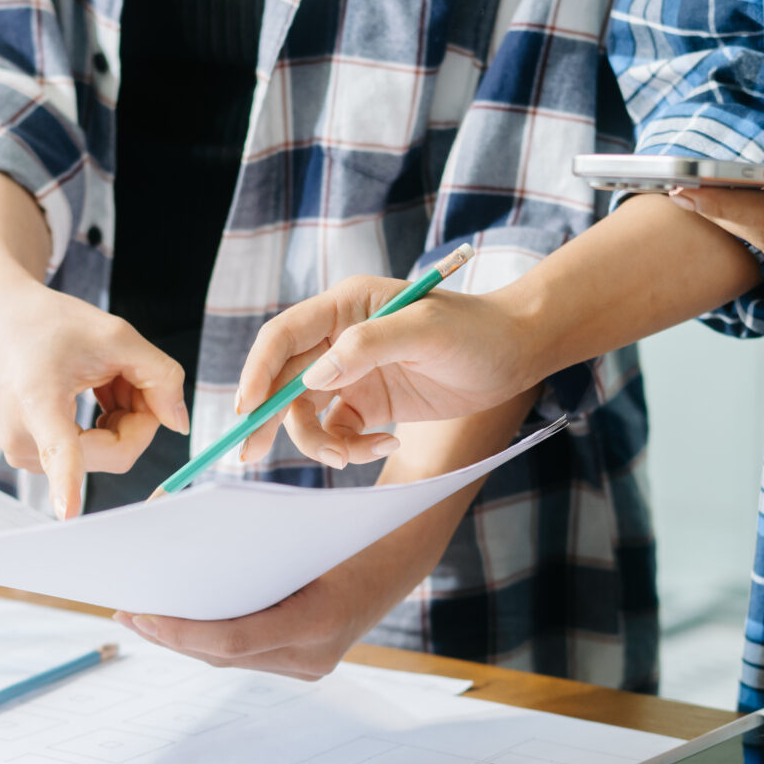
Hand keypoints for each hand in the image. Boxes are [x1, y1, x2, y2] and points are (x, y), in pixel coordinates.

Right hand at [0, 281, 186, 518]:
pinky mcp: (34, 458)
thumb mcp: (116, 337)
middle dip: (138, 414)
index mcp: (37, 402)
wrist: (0, 321)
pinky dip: (107, 424)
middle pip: (116, 451)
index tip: (68, 514)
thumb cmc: (50, 324)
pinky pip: (94, 453)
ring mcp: (28, 455)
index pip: (58, 451)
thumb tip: (180, 425)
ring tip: (105, 375)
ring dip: (123, 416)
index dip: (67, 484)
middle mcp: (25, 438)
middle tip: (129, 372)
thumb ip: (161, 377)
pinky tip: (95, 390)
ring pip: (109, 453)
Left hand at [117, 517, 443, 679]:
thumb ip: (250, 544)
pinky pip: (246, 653)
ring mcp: (310, 666)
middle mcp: (314, 656)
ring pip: (230, 659)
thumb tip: (174, 537)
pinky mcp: (304, 663)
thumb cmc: (351, 527)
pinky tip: (177, 618)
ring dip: (184, 638)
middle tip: (124, 612)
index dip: (179, 632)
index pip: (232, 641)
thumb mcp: (303, 525)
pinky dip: (210, 636)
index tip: (138, 614)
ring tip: (139, 615)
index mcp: (318, 622)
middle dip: (170, 634)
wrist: (404, 551)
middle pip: (222, 654)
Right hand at [235, 275, 538, 469]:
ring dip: (321, 442)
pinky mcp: (367, 403)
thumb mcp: (425, 330)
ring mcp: (351, 373)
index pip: (283, 338)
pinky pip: (339, 432)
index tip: (247, 409)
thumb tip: (316, 376)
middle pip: (284, 381)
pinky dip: (352, 447)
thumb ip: (368, 346)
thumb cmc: (475, 330)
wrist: (516, 352)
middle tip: (248, 455)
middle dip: (267, 418)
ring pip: (308, 414)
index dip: (258, 372)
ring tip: (351, 457)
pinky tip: (387, 441)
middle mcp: (339, 339)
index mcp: (345, 306)